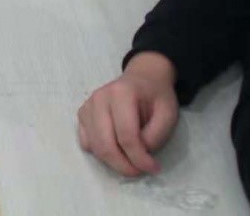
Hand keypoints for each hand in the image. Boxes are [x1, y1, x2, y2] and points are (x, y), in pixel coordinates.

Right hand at [78, 52, 178, 176]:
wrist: (143, 78)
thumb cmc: (156, 96)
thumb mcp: (167, 114)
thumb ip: (155, 136)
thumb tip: (138, 157)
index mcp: (121, 93)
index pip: (126, 136)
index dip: (139, 158)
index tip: (153, 168)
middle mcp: (99, 98)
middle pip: (105, 144)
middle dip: (123, 165)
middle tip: (139, 172)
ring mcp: (88, 106)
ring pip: (95, 147)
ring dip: (113, 162)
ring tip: (131, 161)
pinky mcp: (82, 114)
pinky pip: (87, 143)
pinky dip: (100, 153)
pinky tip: (116, 148)